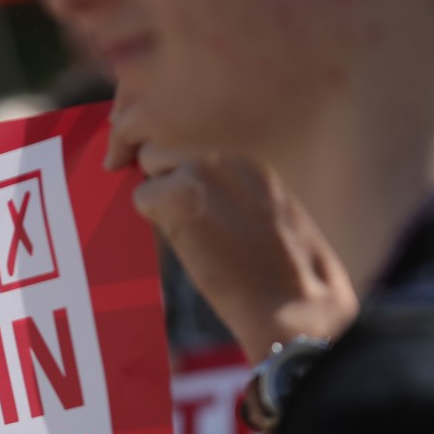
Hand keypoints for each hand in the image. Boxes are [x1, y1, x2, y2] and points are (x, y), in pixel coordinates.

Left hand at [131, 144, 357, 361]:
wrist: (293, 298)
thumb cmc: (283, 262)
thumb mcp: (264, 199)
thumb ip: (228, 179)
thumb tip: (184, 172)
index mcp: (249, 148)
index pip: (194, 135)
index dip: (185, 164)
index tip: (191, 186)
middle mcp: (225, 148)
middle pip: (165, 139)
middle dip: (164, 170)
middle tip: (186, 211)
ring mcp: (199, 169)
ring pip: (148, 159)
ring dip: (158, 190)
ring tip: (192, 226)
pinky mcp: (176, 197)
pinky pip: (140, 196)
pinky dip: (152, 219)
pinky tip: (187, 241)